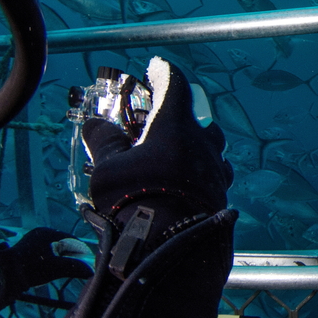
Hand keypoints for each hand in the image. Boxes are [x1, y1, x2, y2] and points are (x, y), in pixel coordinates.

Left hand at [0, 227, 92, 296]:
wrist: (3, 276)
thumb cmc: (31, 268)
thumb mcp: (57, 268)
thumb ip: (76, 268)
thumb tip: (91, 271)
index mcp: (48, 233)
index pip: (72, 240)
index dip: (81, 251)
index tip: (87, 262)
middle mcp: (39, 234)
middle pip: (62, 245)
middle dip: (71, 256)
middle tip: (77, 267)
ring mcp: (30, 242)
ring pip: (53, 251)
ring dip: (60, 260)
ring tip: (64, 271)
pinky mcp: (24, 252)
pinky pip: (44, 255)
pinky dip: (50, 262)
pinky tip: (50, 271)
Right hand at [82, 57, 232, 218]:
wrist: (172, 250)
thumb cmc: (137, 201)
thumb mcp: (109, 169)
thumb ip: (104, 142)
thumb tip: (96, 124)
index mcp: (176, 127)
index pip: (175, 85)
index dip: (163, 73)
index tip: (156, 67)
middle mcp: (203, 145)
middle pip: (199, 119)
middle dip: (182, 116)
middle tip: (162, 122)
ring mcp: (216, 171)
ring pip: (210, 149)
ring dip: (193, 147)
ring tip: (173, 157)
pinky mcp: (221, 195)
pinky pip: (212, 175)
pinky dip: (199, 173)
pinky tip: (185, 185)